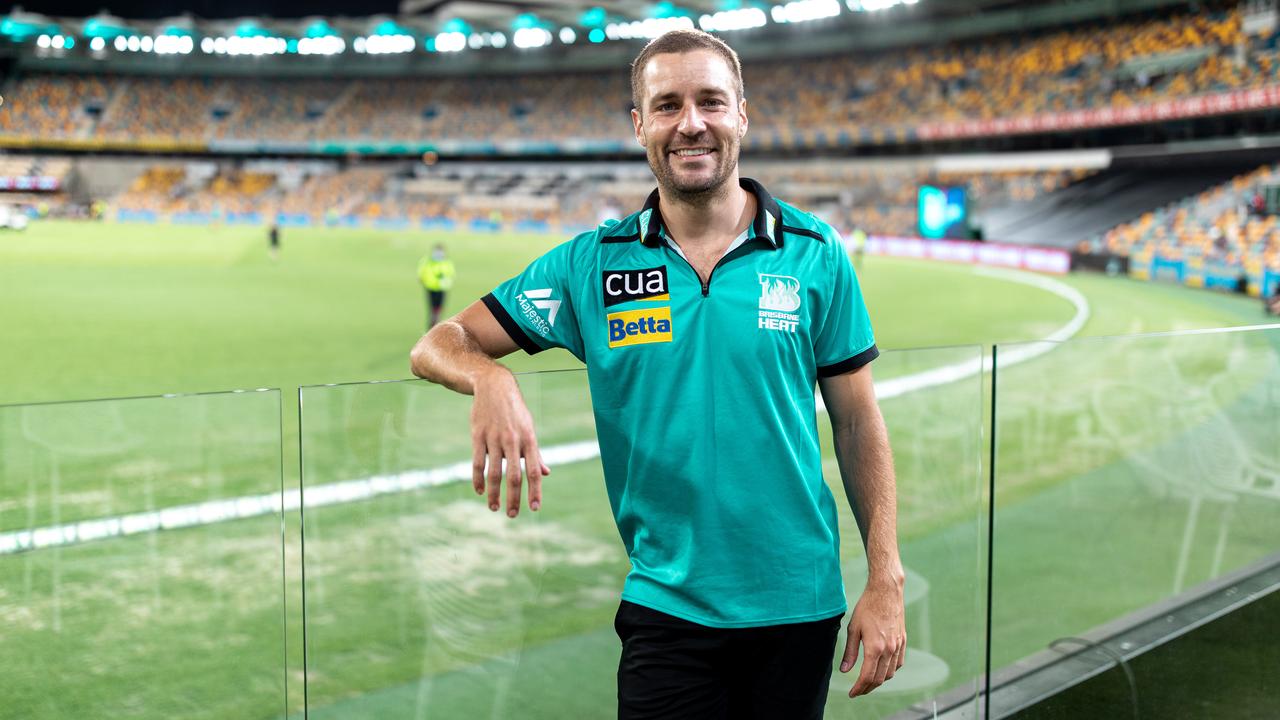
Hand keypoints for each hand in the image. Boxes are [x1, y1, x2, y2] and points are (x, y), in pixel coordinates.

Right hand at [469, 368, 550, 517]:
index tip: (535, 508)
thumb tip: (546, 473)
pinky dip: (478, 479)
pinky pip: (477, 462)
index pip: (534, 471)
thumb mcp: (529, 429)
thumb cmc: (515, 411)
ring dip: (494, 493)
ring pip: (494, 472)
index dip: (535, 491)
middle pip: (514, 476)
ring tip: (494, 508)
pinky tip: (480, 491)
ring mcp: (494, 438)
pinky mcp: (478, 436)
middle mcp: (513, 440)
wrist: (494, 386)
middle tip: (512, 515)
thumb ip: (536, 453)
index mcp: (529, 440)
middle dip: (514, 498)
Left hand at [839, 579, 905, 697]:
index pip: (867, 677)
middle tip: (858, 691)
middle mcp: (889, 650)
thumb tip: (844, 670)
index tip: (852, 693)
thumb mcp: (853, 629)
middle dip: (867, 688)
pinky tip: (882, 669)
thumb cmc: (867, 607)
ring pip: (890, 673)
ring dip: (879, 681)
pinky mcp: (903, 641)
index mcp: (875, 648)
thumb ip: (850, 652)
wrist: (886, 592)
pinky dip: (889, 671)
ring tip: (868, 682)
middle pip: (879, 679)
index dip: (858, 688)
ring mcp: (898, 646)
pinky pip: (898, 663)